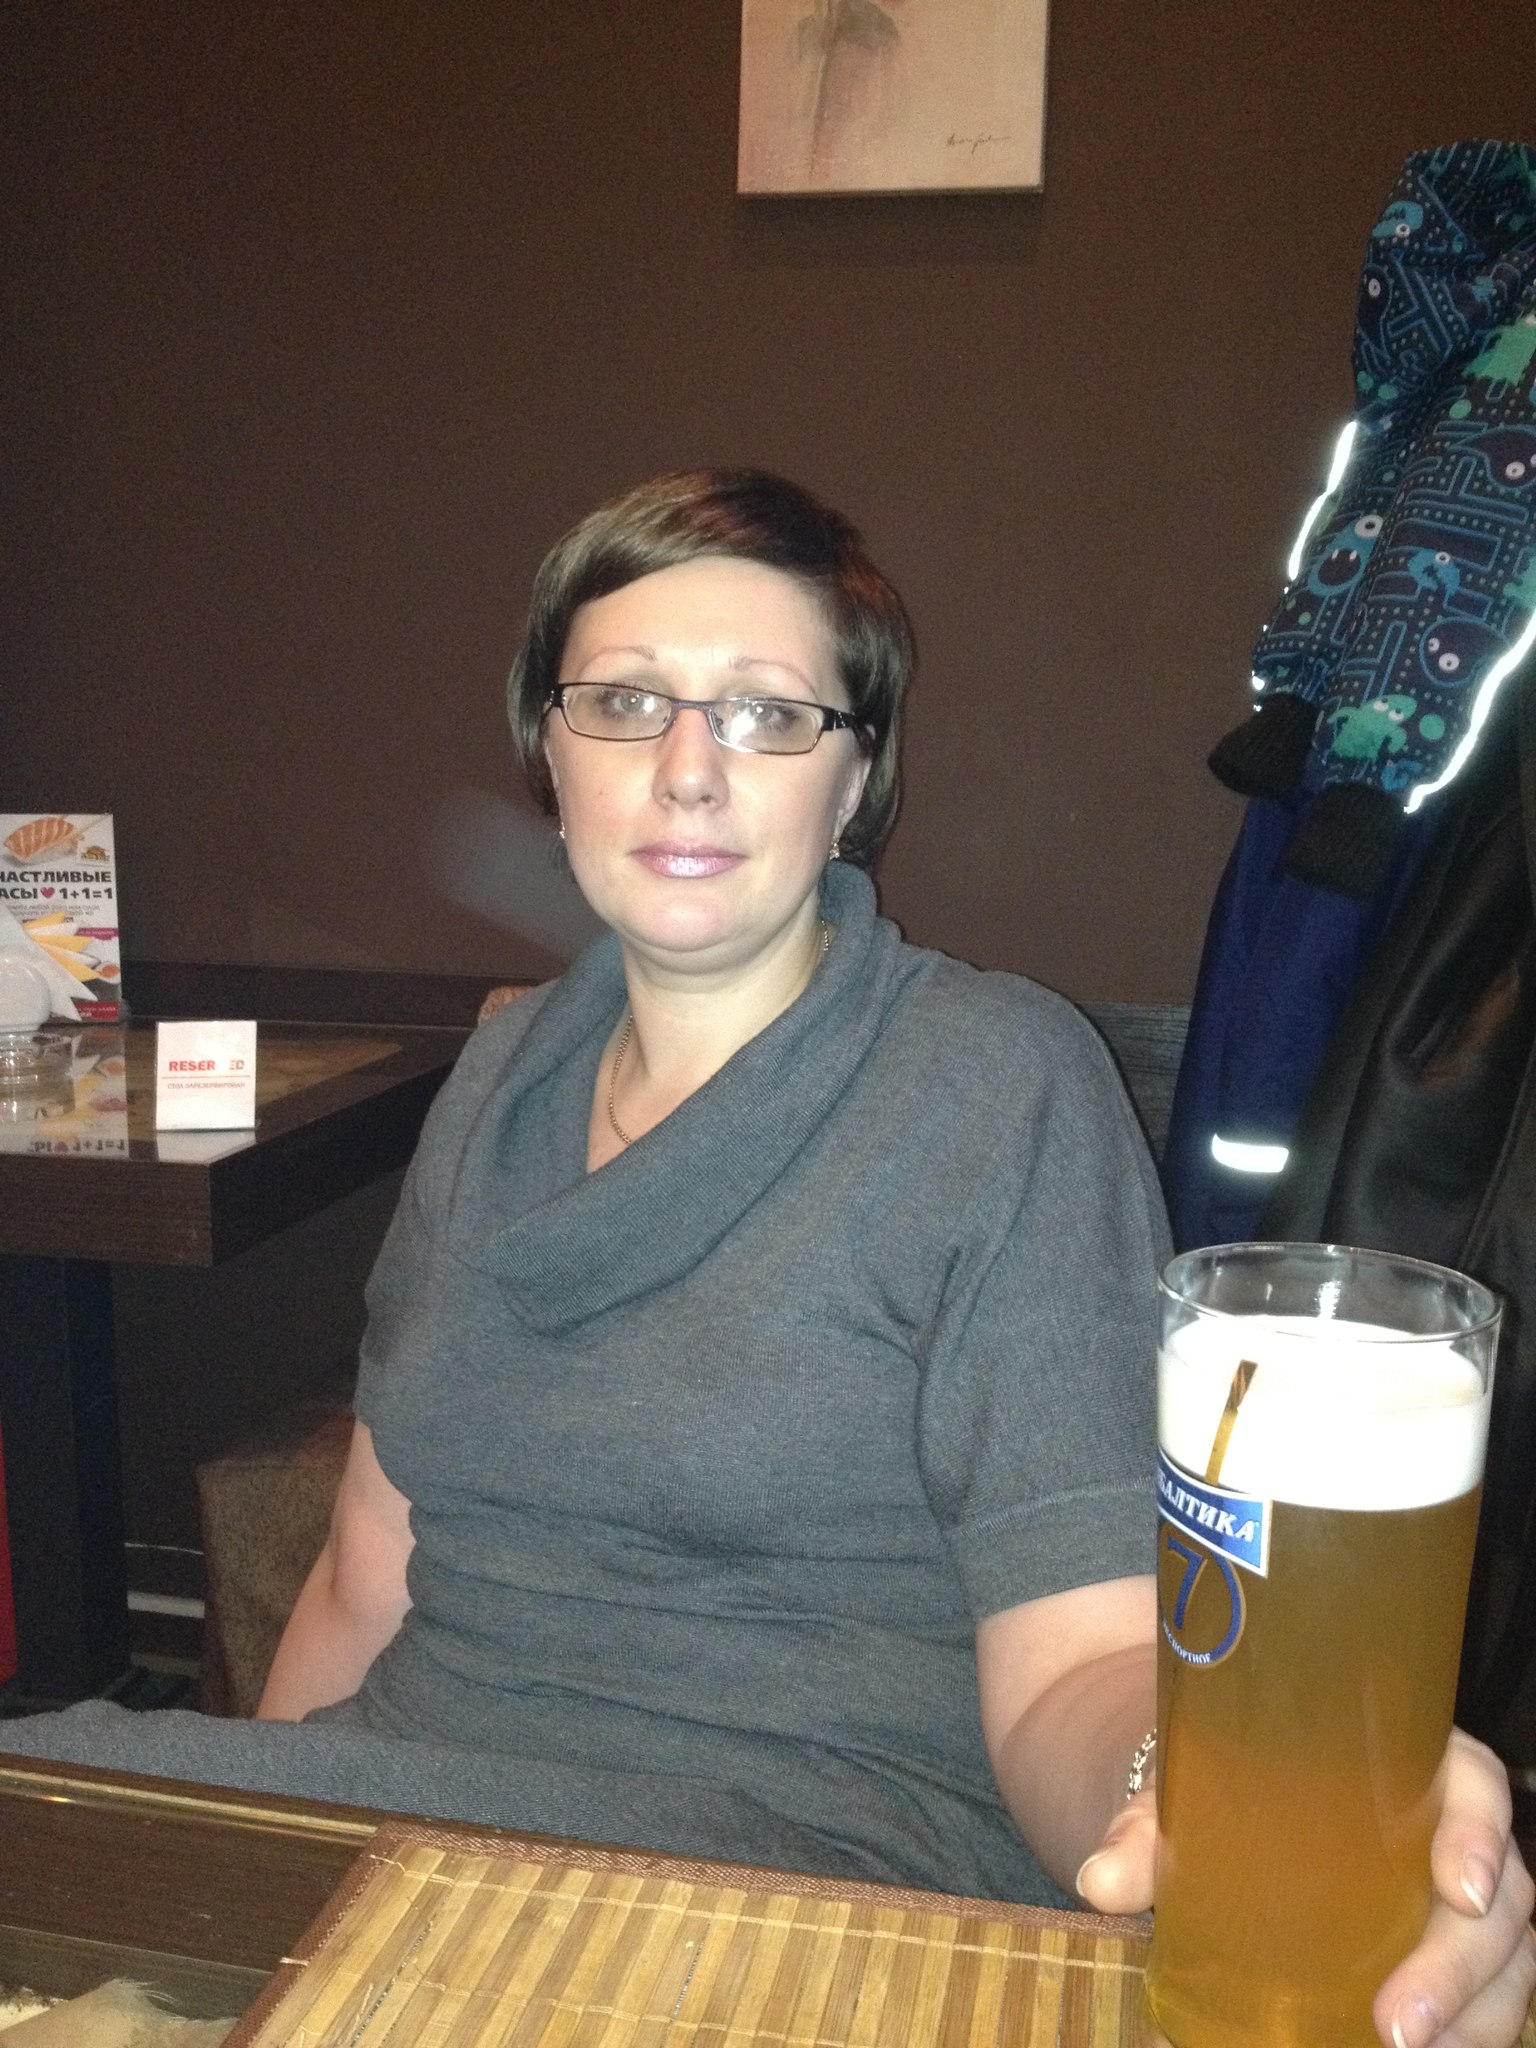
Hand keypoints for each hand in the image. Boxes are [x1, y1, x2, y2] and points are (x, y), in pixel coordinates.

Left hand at [1075, 1731, 1534, 2046]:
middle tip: (1400, 2027)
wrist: (1222, 1805)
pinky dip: (1468, 2032)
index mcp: (1408, 1760)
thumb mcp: (1189, 1794)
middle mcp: (1450, 1826)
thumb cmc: (1221, 1785)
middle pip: (1505, 1893)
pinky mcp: (1448, 1952)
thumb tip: (1099, 1882)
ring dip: (1475, 2016)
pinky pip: (1489, 1998)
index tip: (1458, 1890)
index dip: (1482, 1834)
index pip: (1477, 1785)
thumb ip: (1147, 1833)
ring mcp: (1457, 1897)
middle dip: (1463, 1968)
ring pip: (1508, 1959)